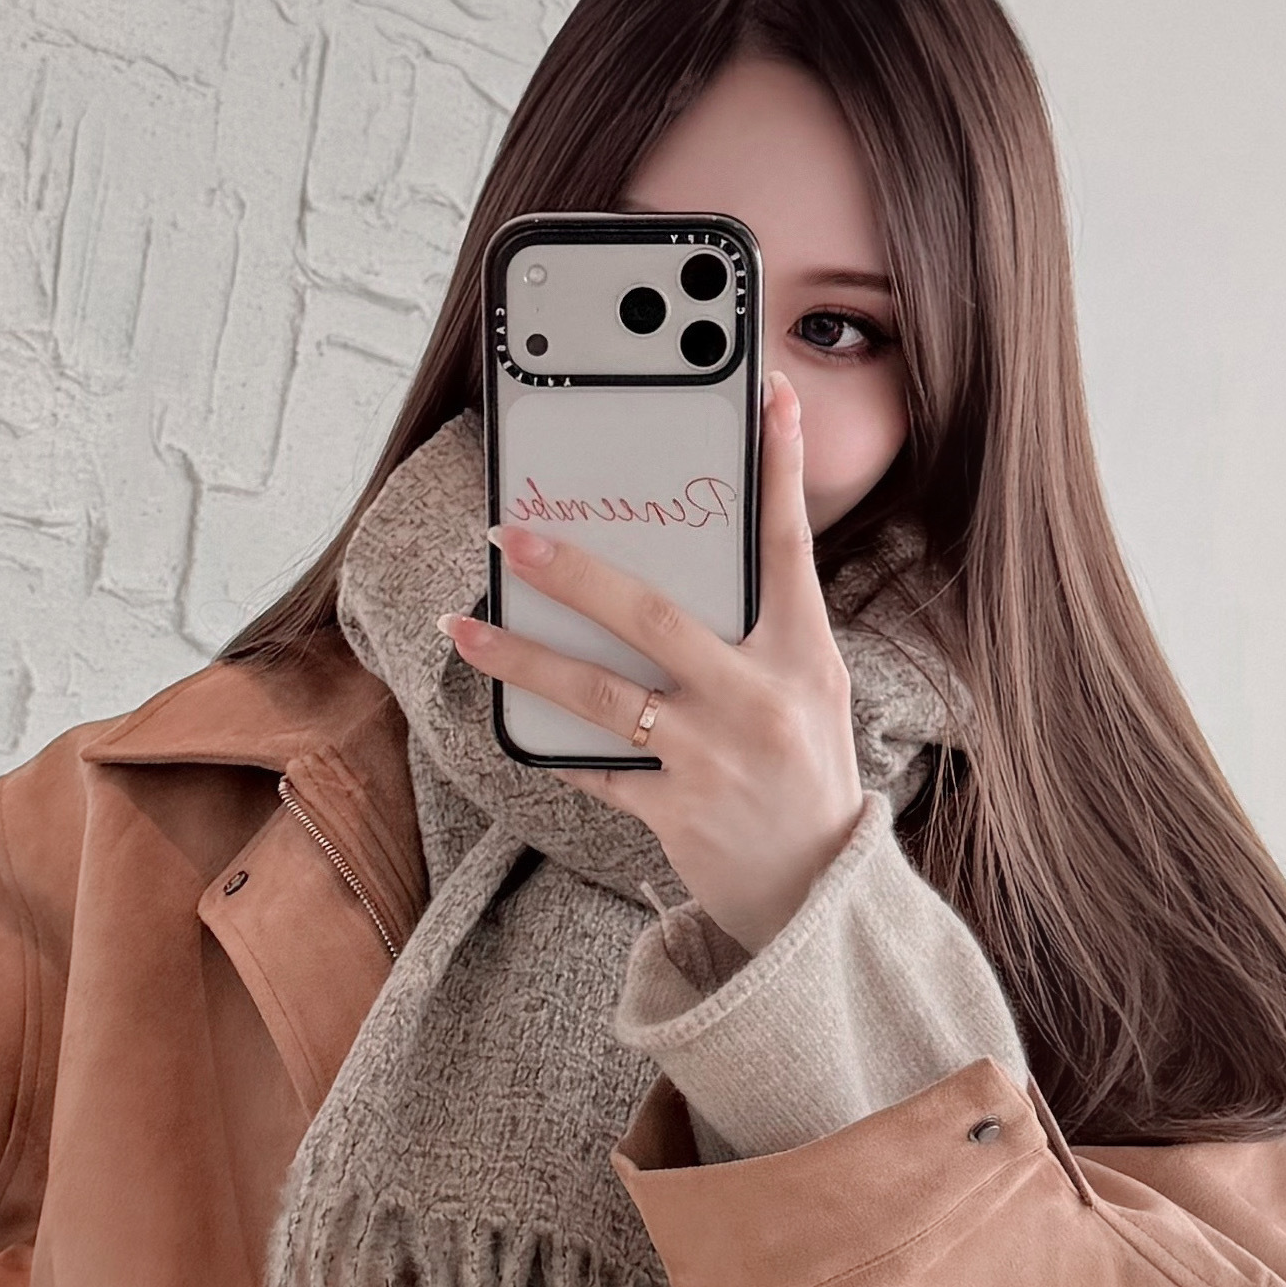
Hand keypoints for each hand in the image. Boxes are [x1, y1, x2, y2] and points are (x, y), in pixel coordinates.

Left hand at [448, 376, 863, 953]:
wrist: (819, 890)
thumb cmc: (807, 770)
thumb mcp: (811, 689)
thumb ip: (759, 629)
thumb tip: (677, 568)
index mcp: (804, 655)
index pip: (790, 546)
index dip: (782, 469)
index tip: (770, 397)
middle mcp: (759, 699)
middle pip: (653, 616)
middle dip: (574, 572)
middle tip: (511, 535)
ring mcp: (713, 757)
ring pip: (598, 694)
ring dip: (521, 658)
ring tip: (465, 626)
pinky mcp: (676, 811)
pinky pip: (596, 764)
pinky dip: (552, 739)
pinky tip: (508, 713)